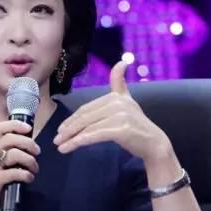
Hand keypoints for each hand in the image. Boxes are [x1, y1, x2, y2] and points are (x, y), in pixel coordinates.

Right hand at [0, 120, 40, 210]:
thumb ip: (3, 155)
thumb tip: (25, 148)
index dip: (15, 125)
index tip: (28, 129)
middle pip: (10, 138)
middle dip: (28, 143)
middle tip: (37, 152)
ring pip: (14, 154)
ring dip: (29, 160)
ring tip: (34, 168)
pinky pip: (14, 173)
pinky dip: (26, 175)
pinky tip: (29, 179)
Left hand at [53, 61, 171, 162]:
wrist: (153, 143)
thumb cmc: (136, 124)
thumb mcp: (127, 100)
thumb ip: (119, 83)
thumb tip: (121, 62)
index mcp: (115, 96)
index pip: (86, 108)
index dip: (72, 119)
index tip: (60, 128)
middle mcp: (117, 103)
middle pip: (85, 117)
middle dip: (68, 129)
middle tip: (56, 139)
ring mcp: (120, 115)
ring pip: (87, 127)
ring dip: (70, 137)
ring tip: (59, 146)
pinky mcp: (121, 129)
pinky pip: (94, 135)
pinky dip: (78, 142)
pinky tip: (68, 148)